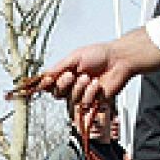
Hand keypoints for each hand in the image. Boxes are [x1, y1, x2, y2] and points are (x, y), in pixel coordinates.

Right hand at [27, 28, 159, 106]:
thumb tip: (44, 75)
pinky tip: (97, 86)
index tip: (41, 84)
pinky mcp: (93, 102)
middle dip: (64, 84)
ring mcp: (82, 94)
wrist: (119, 61)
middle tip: (73, 75)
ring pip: (70, 99)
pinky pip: (84, 104)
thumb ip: (58, 67)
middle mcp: (72, 85)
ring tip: (90, 79)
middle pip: (57, 93)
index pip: (49, 83)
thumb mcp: (75, 57)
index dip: (43, 85)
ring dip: (79, 89)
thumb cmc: (100, 54)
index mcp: (66, 72)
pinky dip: (90, 94)